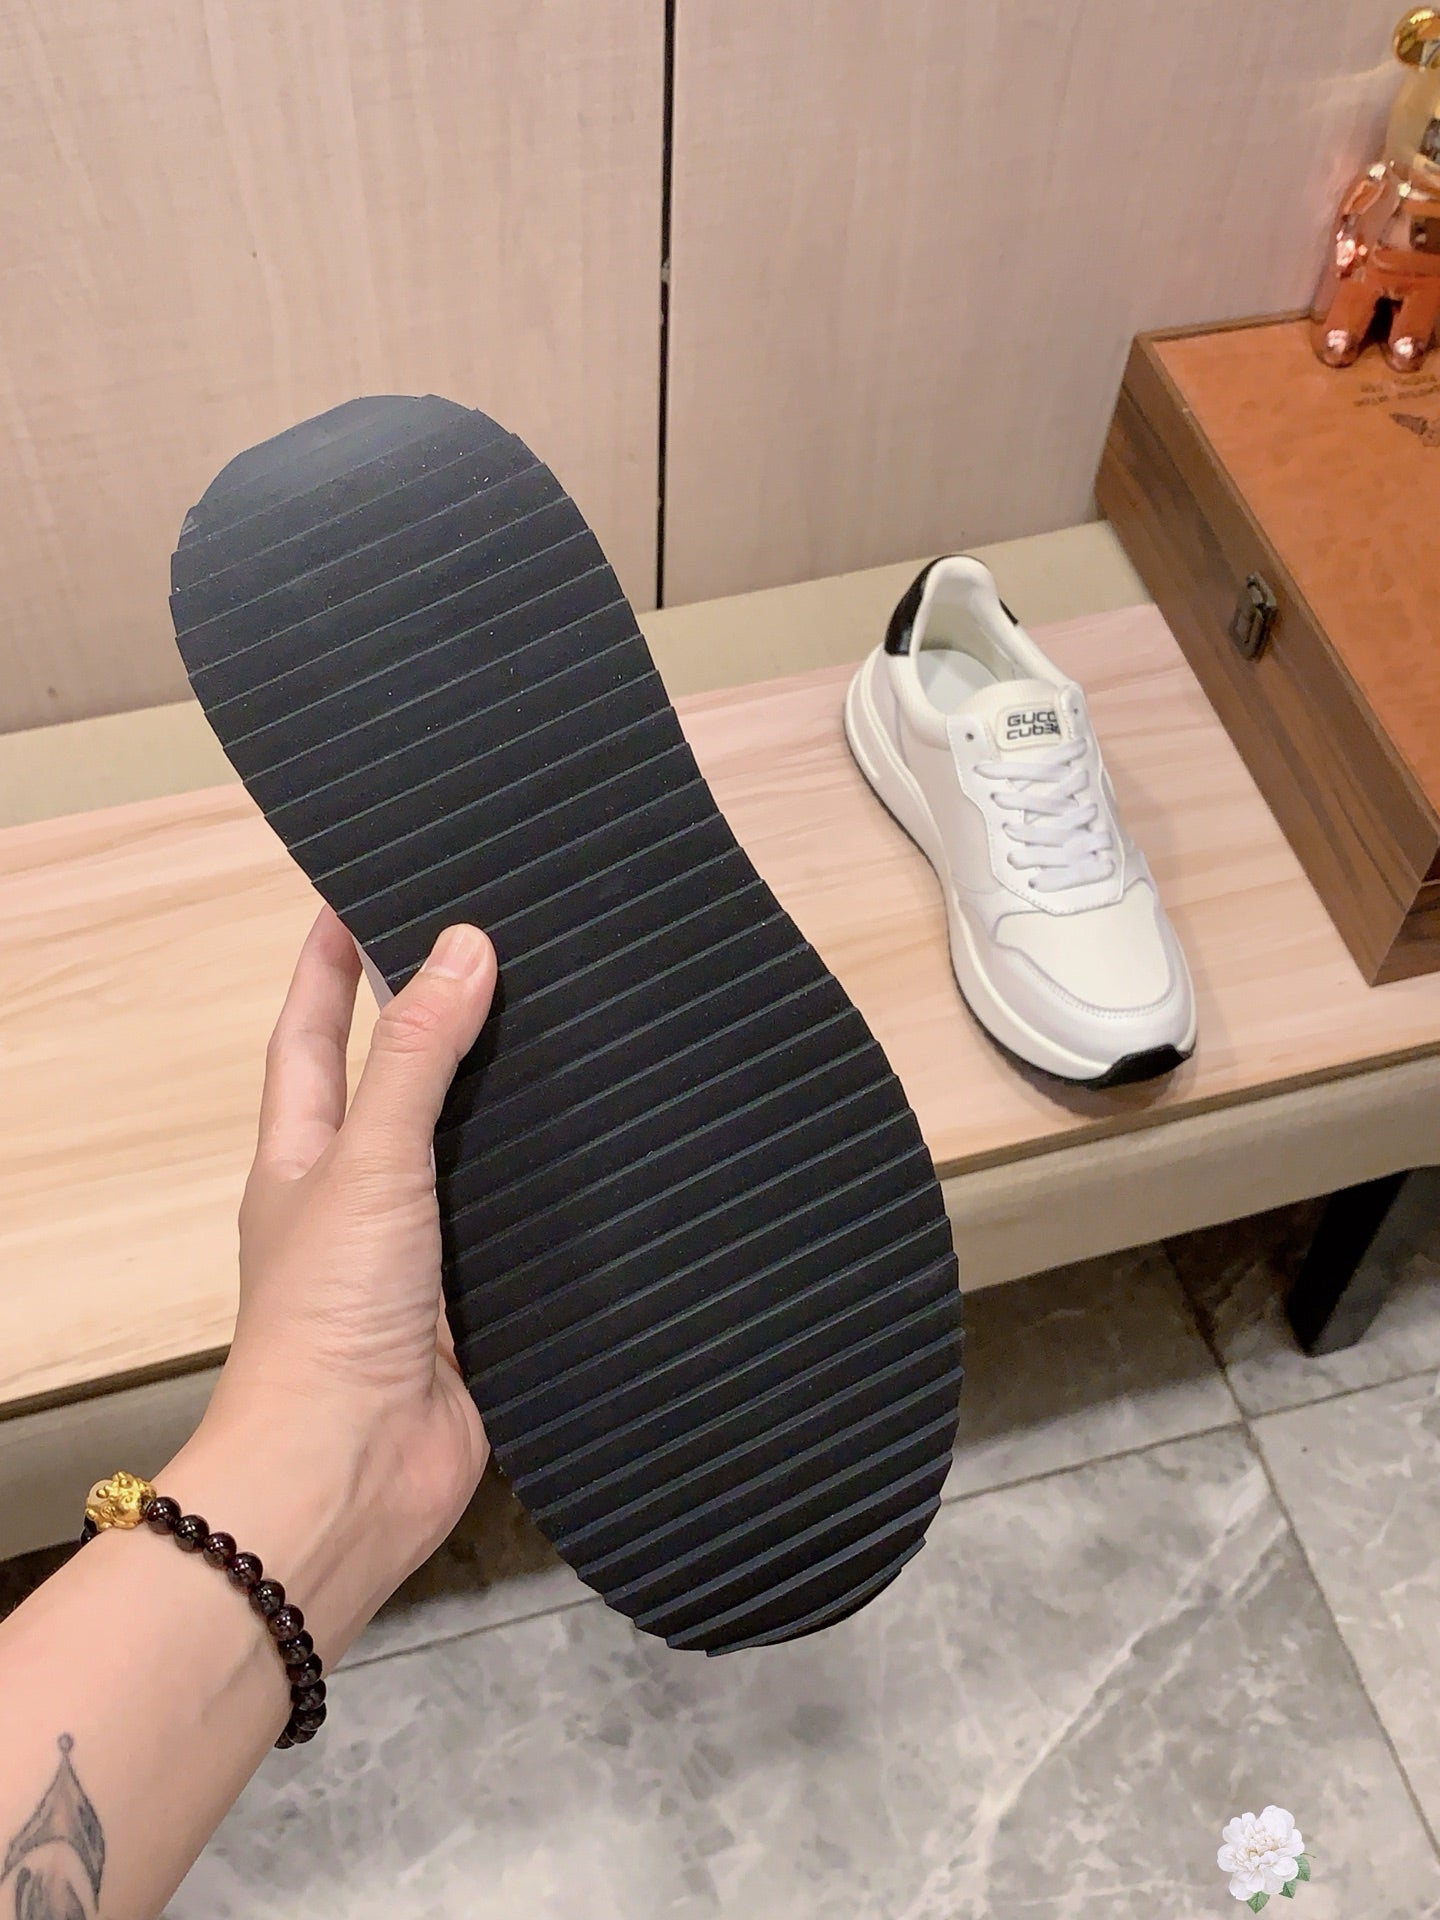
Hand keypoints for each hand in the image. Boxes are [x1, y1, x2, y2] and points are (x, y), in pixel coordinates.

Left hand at [163, 907, 496, 1656]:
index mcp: (305, 1154)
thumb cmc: (327, 1319)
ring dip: (504, 1096)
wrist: (354, 1471)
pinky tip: (608, 1149)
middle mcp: (360, 1196)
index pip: (313, 1032)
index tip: (365, 888)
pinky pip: (519, 1224)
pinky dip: (552, 1185)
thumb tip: (464, 946)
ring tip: (570, 1020)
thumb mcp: (368, 1163)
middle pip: (395, 1082)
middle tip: (497, 938)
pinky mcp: (481, 1302)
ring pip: (467, 1150)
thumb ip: (415, 1059)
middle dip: (432, 1014)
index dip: (331, 962)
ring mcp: (420, 1252)